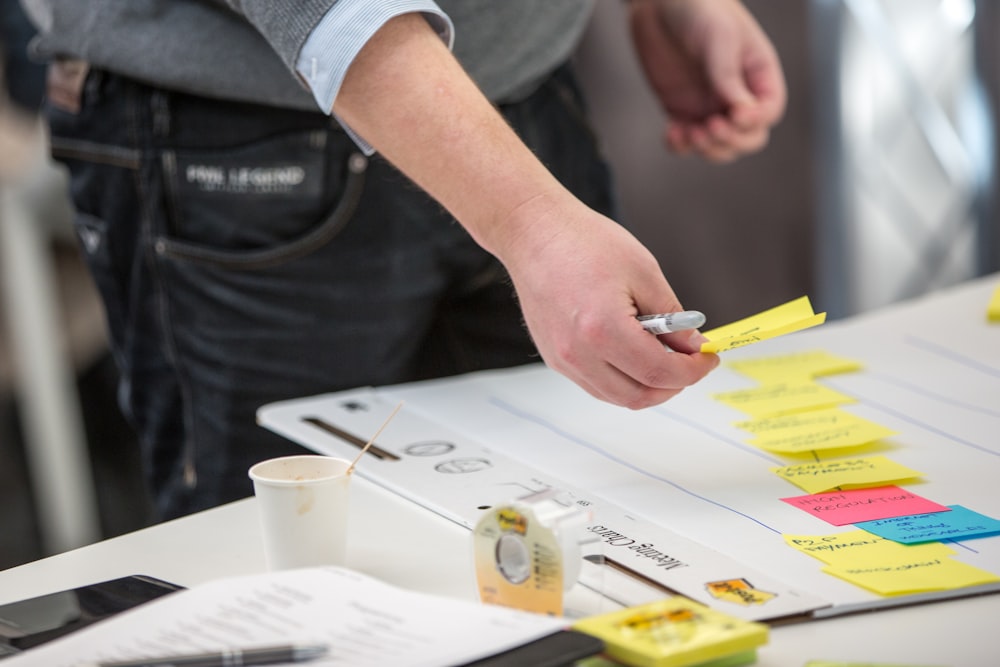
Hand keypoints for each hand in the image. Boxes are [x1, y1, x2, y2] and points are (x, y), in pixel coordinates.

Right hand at [498, 192, 719, 408]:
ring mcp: (563, 360)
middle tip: (690, 363)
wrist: (535, 234)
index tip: (708, 359)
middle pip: (638, 396)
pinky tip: (634, 354)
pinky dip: (622, 379)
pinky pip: (596, 384)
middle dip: (674, 385)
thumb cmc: (585, 242)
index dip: (692, 372)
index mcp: (604, 330)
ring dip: (647, 386)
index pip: (659, 373)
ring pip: (616, 396)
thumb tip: (691, 347)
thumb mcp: (644, 272)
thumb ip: (672, 317)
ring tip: (663, 357)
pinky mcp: (554, 358)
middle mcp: (578, 354)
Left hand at [628, 0, 786, 161]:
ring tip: (690, 132)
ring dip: (707, 149)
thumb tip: (742, 112)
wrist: (659, 2)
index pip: (769, 111)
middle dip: (732, 140)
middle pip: (748, 138)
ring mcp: (709, 105)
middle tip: (710, 125)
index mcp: (757, 74)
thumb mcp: (720, 37)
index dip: (756, 121)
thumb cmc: (699, 7)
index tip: (735, 114)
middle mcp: (737, 94)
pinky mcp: (682, 110)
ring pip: (719, 146)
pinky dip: (681, 147)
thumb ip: (729, 76)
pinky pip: (687, 142)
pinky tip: (672, 133)